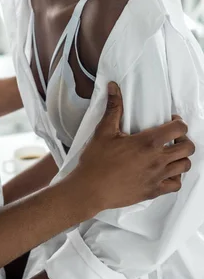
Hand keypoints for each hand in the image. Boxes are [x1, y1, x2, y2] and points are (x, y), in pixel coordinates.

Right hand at [68, 82, 194, 212]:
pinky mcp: (153, 191)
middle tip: (173, 138)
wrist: (90, 189)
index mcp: (148, 143)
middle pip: (188, 148)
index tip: (171, 121)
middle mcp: (157, 160)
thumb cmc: (96, 160)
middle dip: (184, 140)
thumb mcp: (104, 131)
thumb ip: (114, 108)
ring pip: (185, 166)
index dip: (179, 123)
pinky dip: (175, 177)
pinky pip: (176, 185)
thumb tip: (114, 87)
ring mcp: (157, 177)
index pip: (179, 129)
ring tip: (169, 154)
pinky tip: (164, 172)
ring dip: (181, 158)